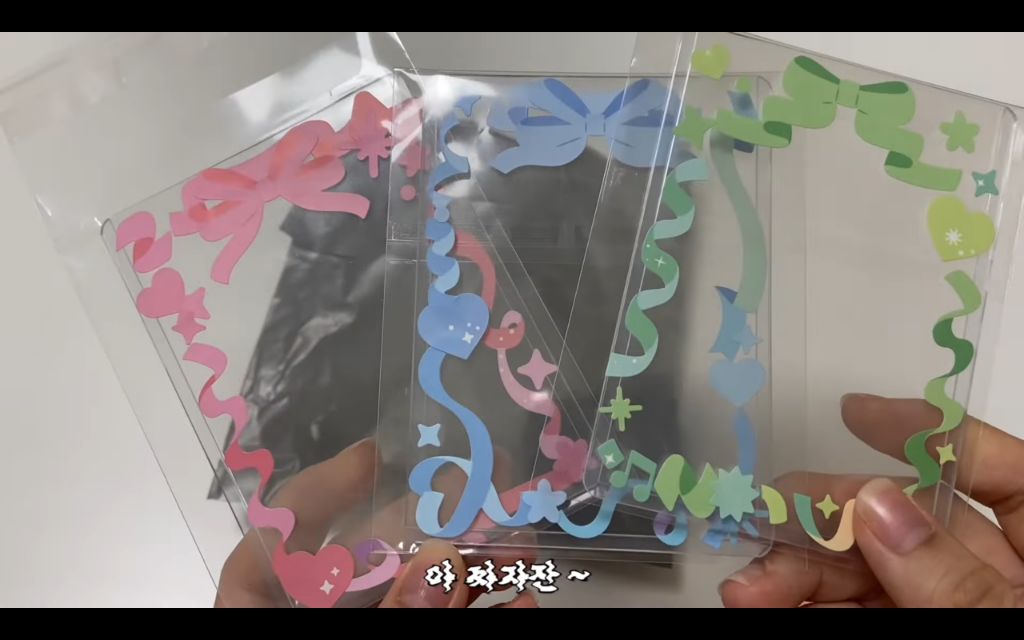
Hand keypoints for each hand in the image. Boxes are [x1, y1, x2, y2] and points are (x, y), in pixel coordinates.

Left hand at [215, 438, 537, 607]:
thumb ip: (393, 616)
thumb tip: (438, 563)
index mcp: (270, 614)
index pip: (271, 547)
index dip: (316, 492)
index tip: (374, 455)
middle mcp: (322, 618)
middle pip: (365, 561)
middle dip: (432, 518)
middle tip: (484, 475)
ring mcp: (372, 629)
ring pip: (421, 592)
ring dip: (476, 564)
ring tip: (521, 539)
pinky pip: (451, 624)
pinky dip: (491, 608)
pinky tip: (524, 595)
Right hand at [720, 394, 1023, 607]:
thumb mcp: (1011, 625)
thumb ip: (954, 579)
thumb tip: (877, 504)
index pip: (998, 468)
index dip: (925, 431)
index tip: (852, 411)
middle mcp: (1000, 576)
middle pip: (906, 521)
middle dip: (826, 518)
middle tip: (761, 521)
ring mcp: (952, 609)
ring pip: (868, 570)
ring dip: (798, 571)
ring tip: (746, 588)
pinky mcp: (910, 636)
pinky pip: (858, 614)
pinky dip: (808, 606)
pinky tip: (765, 603)